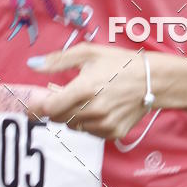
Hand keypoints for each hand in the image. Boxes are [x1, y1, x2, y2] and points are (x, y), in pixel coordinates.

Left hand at [26, 44, 156, 138]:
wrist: (154, 79)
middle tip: (65, 94)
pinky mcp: (113, 133)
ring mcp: (103, 124)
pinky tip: (100, 107)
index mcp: (84, 88)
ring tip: (87, 98)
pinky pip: (89, 131)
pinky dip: (89, 121)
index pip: (48, 108)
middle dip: (57, 107)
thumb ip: (58, 60)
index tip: (32, 104)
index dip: (36, 107)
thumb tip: (32, 64)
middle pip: (58, 118)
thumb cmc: (121, 62)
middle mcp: (93, 110)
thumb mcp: (90, 53)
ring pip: (73, 126)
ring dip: (73, 114)